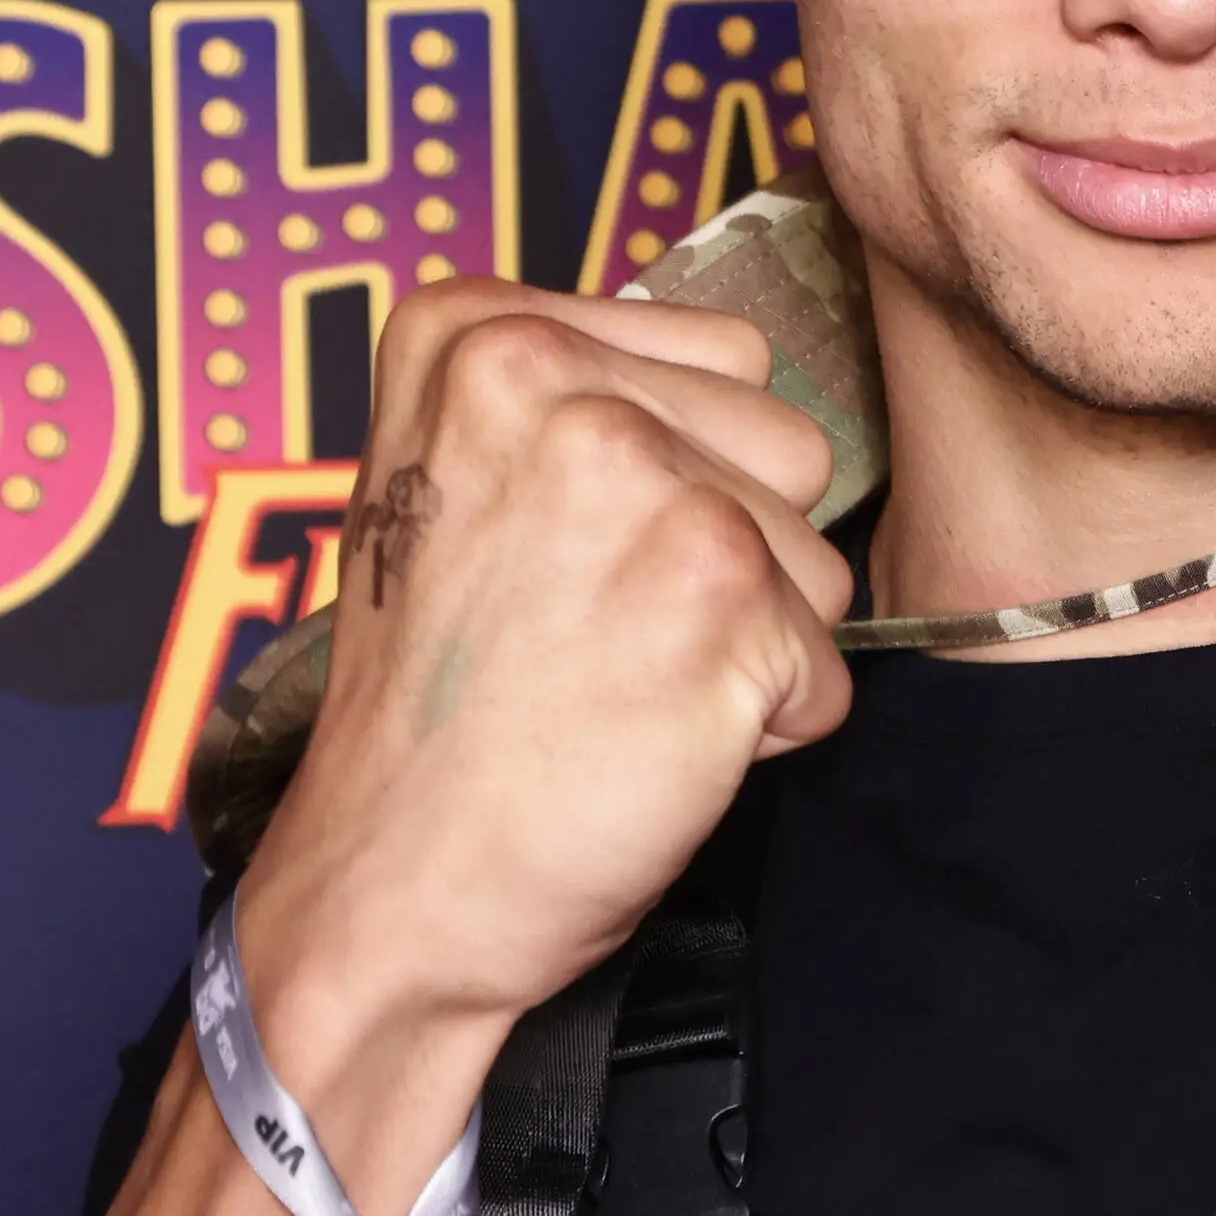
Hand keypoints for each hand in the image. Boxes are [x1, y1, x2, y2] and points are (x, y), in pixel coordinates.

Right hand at [223, 281, 852, 1206]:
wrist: (389, 884)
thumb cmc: (437, 708)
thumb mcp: (451, 485)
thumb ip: (576, 402)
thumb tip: (731, 386)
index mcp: (474, 331)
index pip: (718, 356)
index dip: (682, 472)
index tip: (565, 554)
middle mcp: (551, 378)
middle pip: (782, 441)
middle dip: (729, 548)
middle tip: (595, 630)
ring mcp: (642, 481)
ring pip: (816, 548)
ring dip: (751, 633)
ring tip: (618, 681)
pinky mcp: (718, 593)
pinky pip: (827, 658)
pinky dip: (765, 723)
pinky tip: (648, 741)